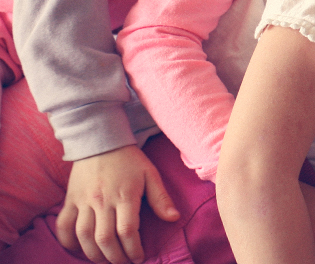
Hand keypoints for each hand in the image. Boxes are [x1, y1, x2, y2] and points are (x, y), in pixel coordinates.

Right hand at [56, 146, 178, 263]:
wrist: (100, 141)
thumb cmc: (129, 160)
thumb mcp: (151, 174)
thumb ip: (161, 198)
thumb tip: (174, 218)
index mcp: (124, 196)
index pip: (127, 231)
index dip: (133, 249)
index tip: (139, 257)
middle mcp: (102, 201)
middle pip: (104, 239)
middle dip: (115, 257)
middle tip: (123, 263)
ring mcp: (83, 202)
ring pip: (83, 236)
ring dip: (93, 254)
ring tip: (105, 260)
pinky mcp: (70, 200)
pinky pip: (63, 226)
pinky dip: (68, 241)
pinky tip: (79, 249)